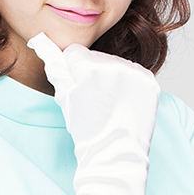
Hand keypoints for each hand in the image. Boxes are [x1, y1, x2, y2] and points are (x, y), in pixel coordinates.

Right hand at [27, 32, 159, 154]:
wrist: (115, 152)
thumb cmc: (86, 128)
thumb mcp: (64, 98)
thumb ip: (55, 68)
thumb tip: (43, 43)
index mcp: (88, 66)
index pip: (74, 52)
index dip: (72, 70)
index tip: (77, 88)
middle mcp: (114, 64)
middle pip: (95, 56)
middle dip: (91, 71)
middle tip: (94, 98)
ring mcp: (135, 73)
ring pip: (115, 63)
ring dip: (110, 76)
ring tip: (109, 101)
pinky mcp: (150, 82)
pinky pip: (134, 73)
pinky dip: (128, 83)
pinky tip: (124, 101)